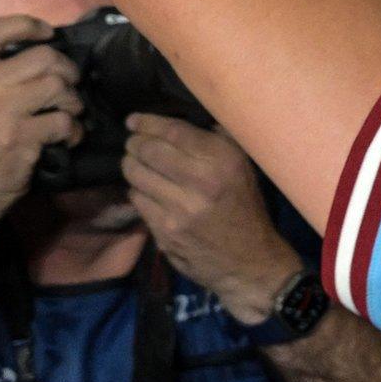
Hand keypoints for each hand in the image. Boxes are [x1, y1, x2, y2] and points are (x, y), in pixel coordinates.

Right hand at [0, 15, 81, 222]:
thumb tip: (41, 60)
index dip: (24, 24)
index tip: (47, 32)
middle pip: (43, 56)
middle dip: (67, 69)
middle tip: (71, 84)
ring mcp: (4, 111)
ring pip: (58, 86)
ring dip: (73, 100)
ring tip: (70, 113)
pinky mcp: (22, 138)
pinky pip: (63, 122)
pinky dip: (73, 130)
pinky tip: (68, 138)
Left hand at [121, 114, 300, 325]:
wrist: (249, 262)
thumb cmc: (245, 207)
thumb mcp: (243, 166)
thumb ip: (217, 138)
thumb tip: (182, 119)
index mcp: (221, 161)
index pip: (172, 132)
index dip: (147, 123)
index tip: (133, 121)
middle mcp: (199, 183)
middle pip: (147, 151)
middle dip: (134, 144)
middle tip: (133, 143)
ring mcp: (179, 212)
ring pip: (136, 176)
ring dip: (131, 166)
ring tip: (136, 164)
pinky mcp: (165, 234)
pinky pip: (138, 201)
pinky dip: (137, 191)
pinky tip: (146, 190)